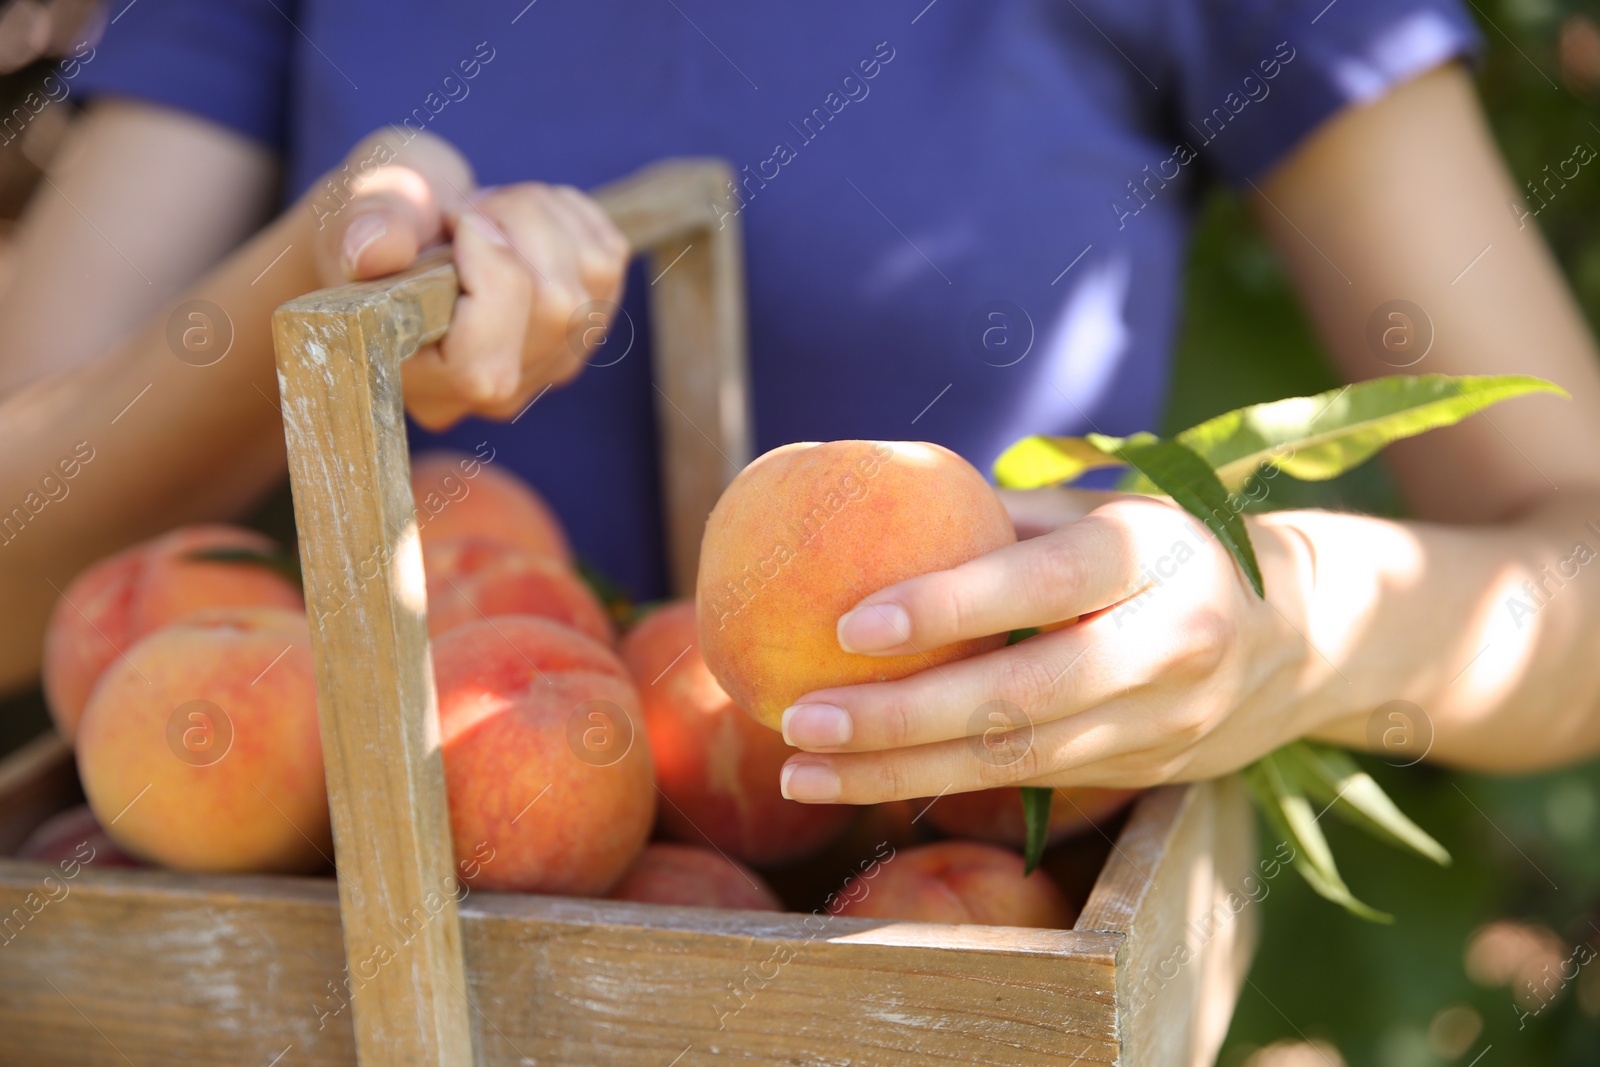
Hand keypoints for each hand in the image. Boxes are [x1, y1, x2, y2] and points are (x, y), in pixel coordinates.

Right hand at [309, 131, 628, 429]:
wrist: (406, 228)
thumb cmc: (375, 224)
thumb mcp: (352, 207)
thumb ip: (365, 223)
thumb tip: (378, 250)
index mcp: (421, 382)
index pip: (484, 367)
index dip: (491, 280)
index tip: (460, 223)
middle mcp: (492, 395)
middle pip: (555, 310)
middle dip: (518, 224)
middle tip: (467, 207)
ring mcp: (546, 367)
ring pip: (590, 277)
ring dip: (542, 213)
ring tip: (487, 209)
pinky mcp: (583, 329)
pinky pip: (608, 258)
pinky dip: (570, 215)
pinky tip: (522, 216)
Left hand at [777, 492, 1323, 802]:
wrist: (1308, 636)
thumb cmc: (1166, 550)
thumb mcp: (1104, 511)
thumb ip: (1001, 522)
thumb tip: (864, 511)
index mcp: (1150, 555)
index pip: (1044, 583)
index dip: (950, 607)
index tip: (849, 623)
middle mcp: (1167, 644)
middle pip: (1023, 699)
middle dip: (901, 719)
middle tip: (800, 719)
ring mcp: (1164, 722)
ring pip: (1019, 765)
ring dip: (899, 774)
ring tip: (802, 772)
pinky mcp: (1148, 773)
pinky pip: (1029, 788)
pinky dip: (939, 786)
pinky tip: (860, 782)